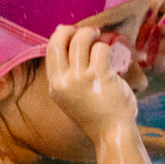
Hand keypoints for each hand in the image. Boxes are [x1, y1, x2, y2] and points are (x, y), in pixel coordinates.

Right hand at [44, 24, 139, 138]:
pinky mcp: (100, 75)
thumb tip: (65, 36)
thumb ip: (67, 73)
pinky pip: (102, 49)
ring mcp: (81, 78)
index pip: (51, 50)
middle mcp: (64, 81)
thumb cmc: (96, 114)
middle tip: (91, 32)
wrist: (112, 133)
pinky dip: (108, 49)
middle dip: (74, 30)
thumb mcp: (71, 96)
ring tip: (102, 42)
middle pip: (60, 41)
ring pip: (83, 41)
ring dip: (94, 36)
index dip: (61, 36)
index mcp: (55, 86)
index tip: (73, 33)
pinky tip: (113, 59)